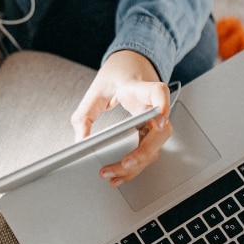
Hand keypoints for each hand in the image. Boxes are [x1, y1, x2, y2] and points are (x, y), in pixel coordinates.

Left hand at [71, 50, 172, 186]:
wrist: (129, 67)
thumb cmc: (117, 75)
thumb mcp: (96, 89)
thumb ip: (85, 114)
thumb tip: (80, 140)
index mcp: (140, 89)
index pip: (159, 93)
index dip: (163, 106)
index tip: (158, 121)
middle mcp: (152, 106)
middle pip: (160, 132)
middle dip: (143, 152)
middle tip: (125, 163)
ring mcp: (154, 120)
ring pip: (155, 147)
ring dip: (136, 165)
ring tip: (111, 174)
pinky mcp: (149, 131)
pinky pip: (147, 152)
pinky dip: (135, 167)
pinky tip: (119, 176)